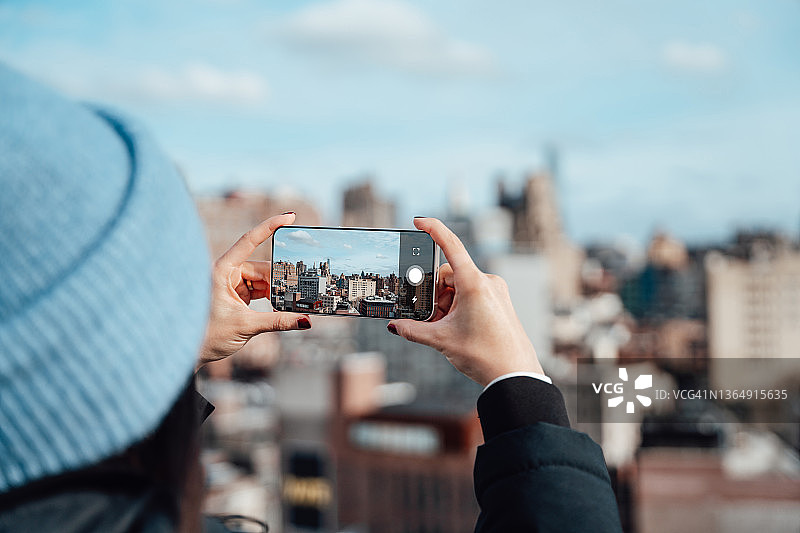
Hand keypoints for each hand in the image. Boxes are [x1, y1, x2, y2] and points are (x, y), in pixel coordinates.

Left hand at [198, 212, 310, 367]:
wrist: (190, 353)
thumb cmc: (207, 336)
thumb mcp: (246, 326)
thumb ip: (278, 321)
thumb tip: (305, 321)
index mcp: (221, 270)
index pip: (249, 241)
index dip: (270, 226)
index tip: (289, 216)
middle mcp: (225, 272)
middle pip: (261, 267)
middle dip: (280, 279)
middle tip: (299, 288)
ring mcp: (231, 283)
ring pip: (262, 279)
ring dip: (276, 290)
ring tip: (290, 302)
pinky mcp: (235, 294)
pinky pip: (258, 289)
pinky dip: (270, 296)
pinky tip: (280, 306)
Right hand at [387, 217, 542, 386]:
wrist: (515, 375)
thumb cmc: (486, 356)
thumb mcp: (442, 340)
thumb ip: (413, 330)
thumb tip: (394, 326)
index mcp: (474, 283)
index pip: (451, 245)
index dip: (433, 228)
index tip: (418, 221)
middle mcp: (487, 281)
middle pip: (449, 275)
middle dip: (435, 294)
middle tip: (433, 319)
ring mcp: (495, 291)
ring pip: (459, 286)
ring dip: (447, 303)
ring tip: (447, 329)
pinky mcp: (499, 300)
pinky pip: (472, 294)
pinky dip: (459, 306)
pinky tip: (458, 327)